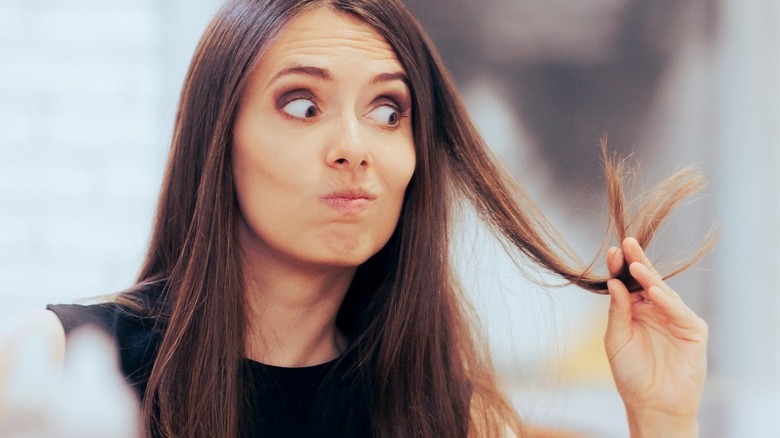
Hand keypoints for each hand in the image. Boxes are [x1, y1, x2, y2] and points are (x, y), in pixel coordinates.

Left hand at [604, 238, 706, 436]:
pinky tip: (654, 291)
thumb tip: (614, 283)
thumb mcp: (616, 340)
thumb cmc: (631, 374)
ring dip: (650, 278)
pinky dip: (667, 301)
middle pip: (646, 281)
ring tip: (636, 265)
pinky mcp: (692, 330)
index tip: (612, 252)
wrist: (652, 404)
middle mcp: (656, 309)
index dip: (621, 268)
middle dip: (637, 262)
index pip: (628, 283)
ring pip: (663, 292)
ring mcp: (675, 318)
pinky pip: (679, 312)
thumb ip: (617, 311)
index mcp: (635, 309)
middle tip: (627, 244)